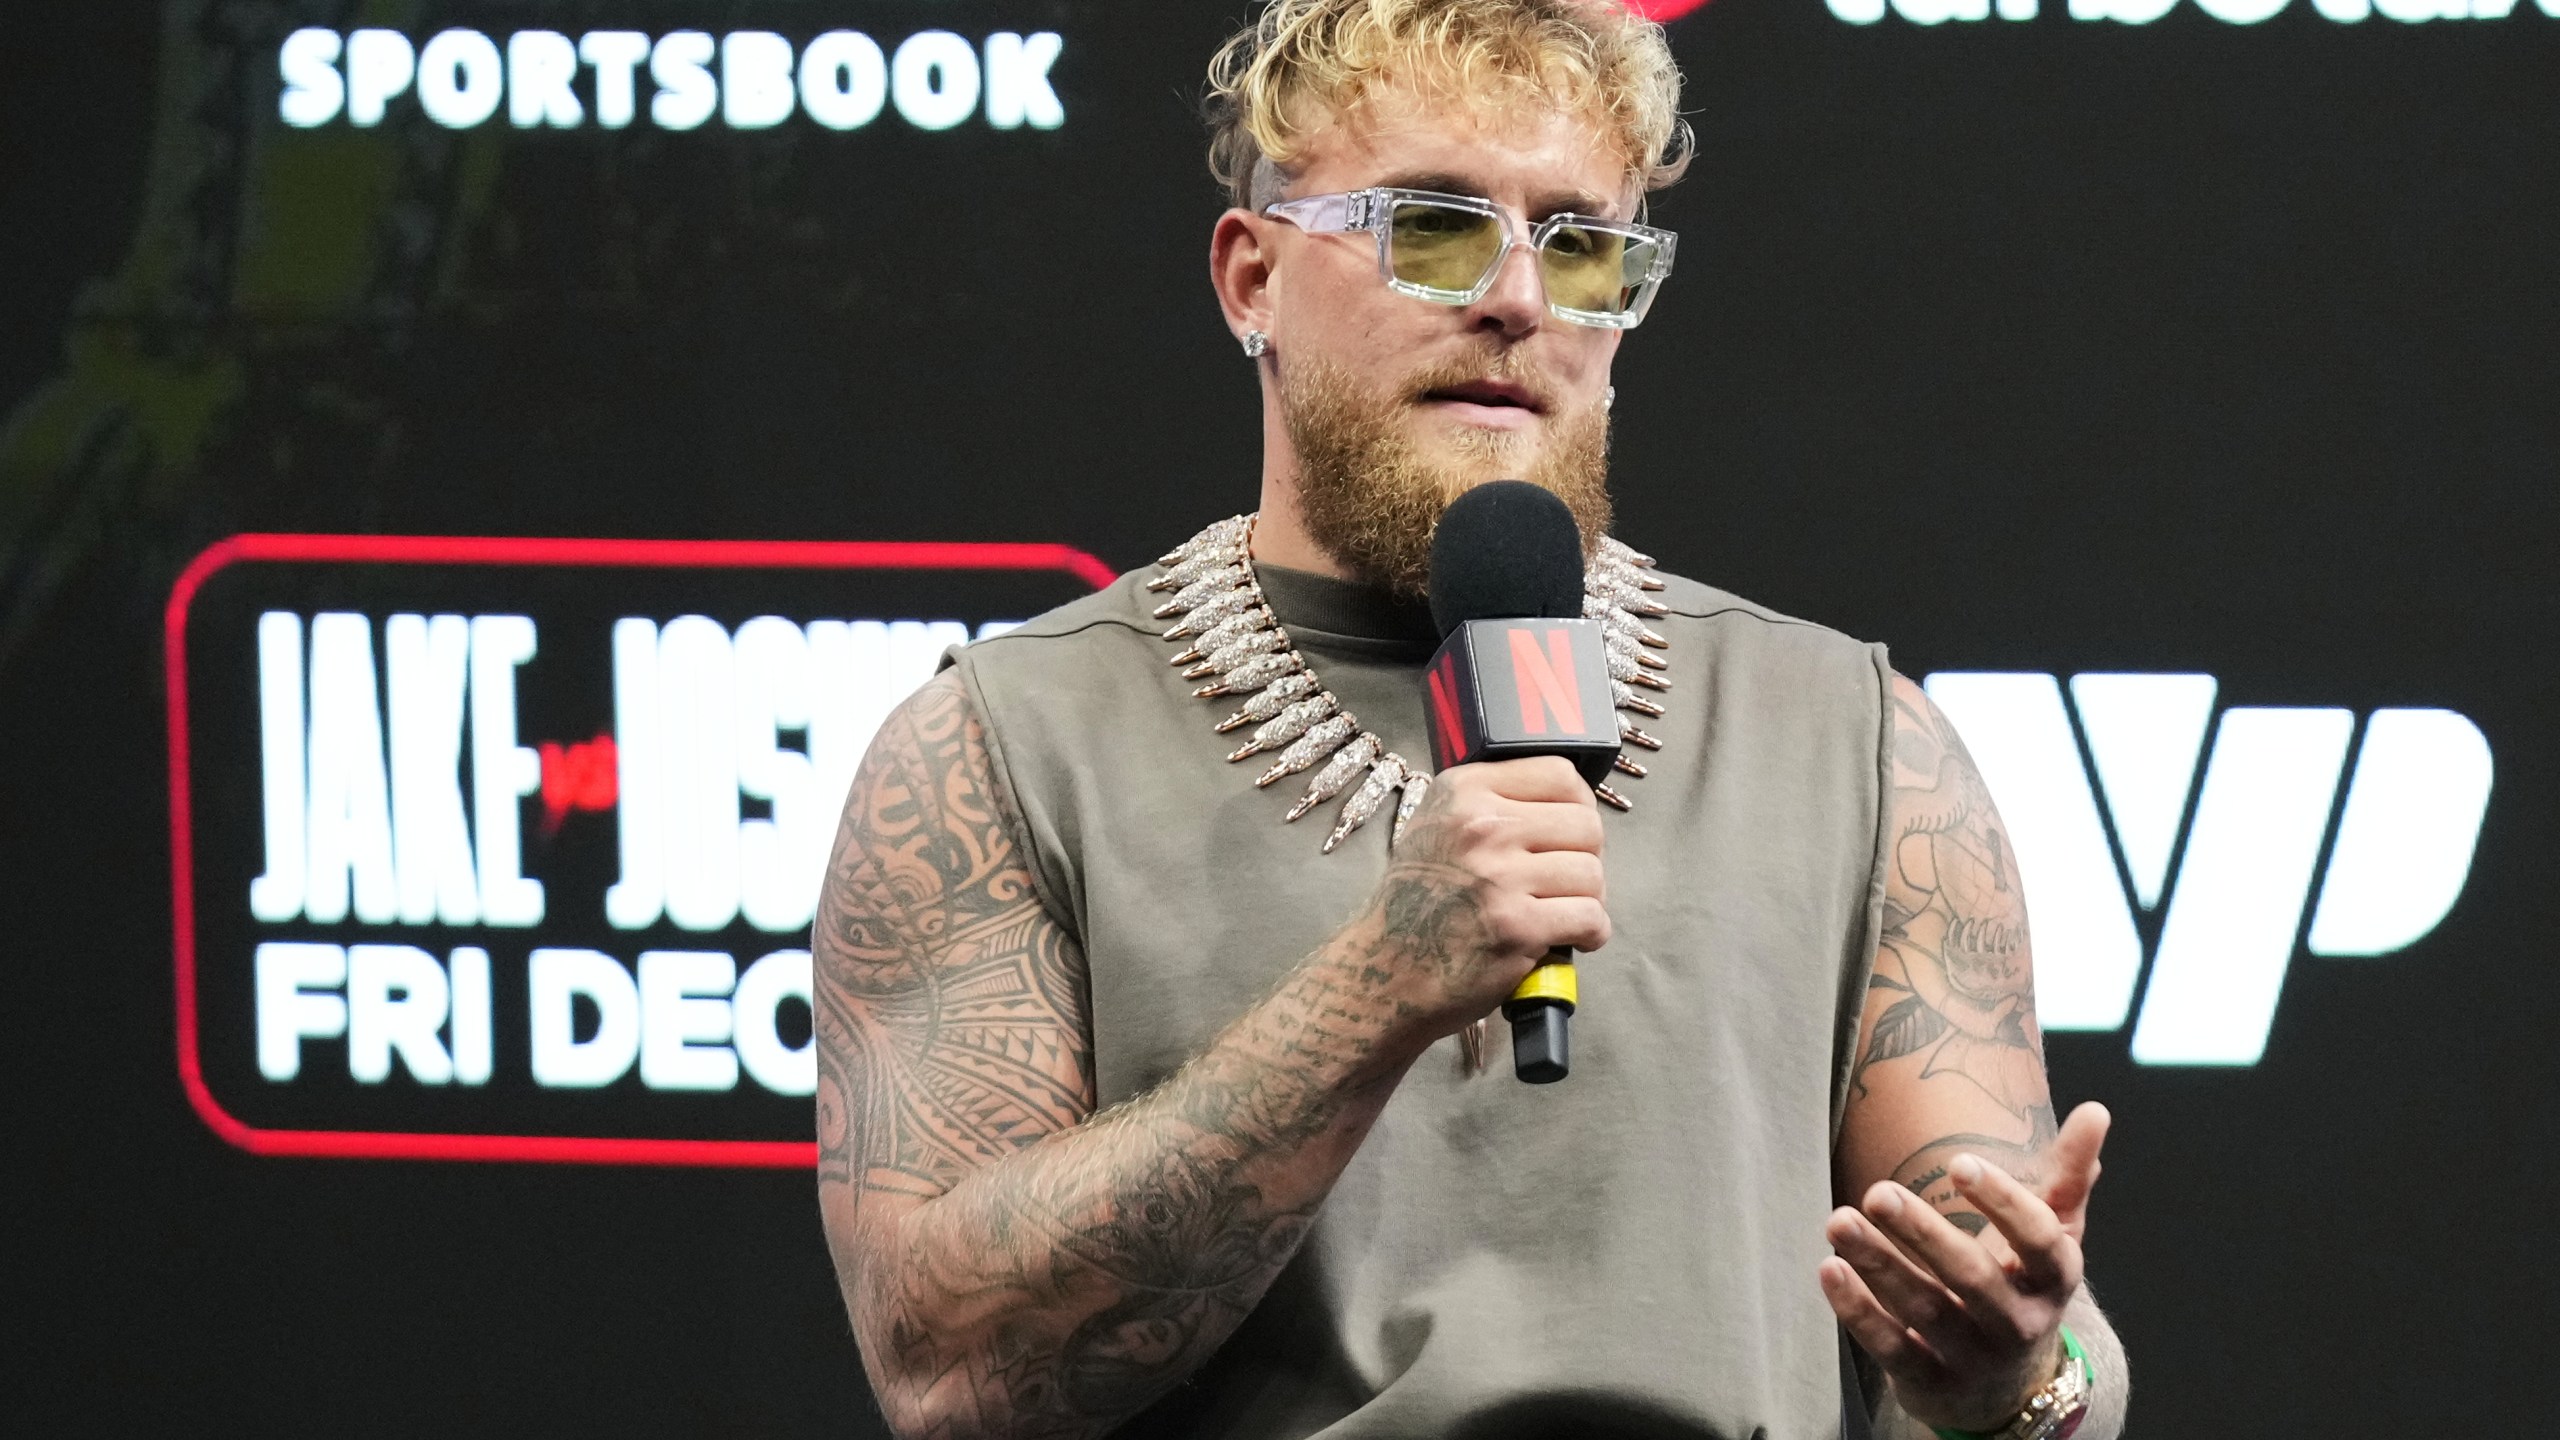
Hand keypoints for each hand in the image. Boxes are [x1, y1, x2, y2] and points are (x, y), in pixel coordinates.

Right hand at [1362, 756, 1607, 1028]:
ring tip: (1564, 911)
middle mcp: (1480, 826)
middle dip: (1587, 856)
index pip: (1559, 775)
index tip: (1569, 832)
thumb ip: (1493, 802)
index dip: (1578, 806)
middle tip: (1567, 880)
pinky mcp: (1518, 928)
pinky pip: (1591, 917)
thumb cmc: (1418, 900)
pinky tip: (1573, 938)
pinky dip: (1592, 932)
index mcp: (1463, 791)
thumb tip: (1570, 801)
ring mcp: (1499, 877)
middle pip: (1585, 825)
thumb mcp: (1437, 824)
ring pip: (1592, 874)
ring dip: (1589, 898)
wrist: (1386, 969)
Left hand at [1819, 1102, 2110, 1431]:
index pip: (2039, 1240)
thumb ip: (2068, 1176)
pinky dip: (1859, 1312)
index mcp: (2053, 1279)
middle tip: (1877, 1192)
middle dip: (1924, 1234)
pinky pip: (1891, 1349)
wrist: (2006, 1391)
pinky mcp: (1929, 1384)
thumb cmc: (2023, 1287)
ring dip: (1879, 1265)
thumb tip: (2095, 1111)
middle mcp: (2018, 1323)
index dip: (2002, 1202)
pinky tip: (1830, 1268)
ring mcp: (1973, 1359)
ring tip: (1838, 1220)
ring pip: (1924, 1310)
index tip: (1958, 1162)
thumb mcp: (2053, 1237)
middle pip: (1973, 1278)